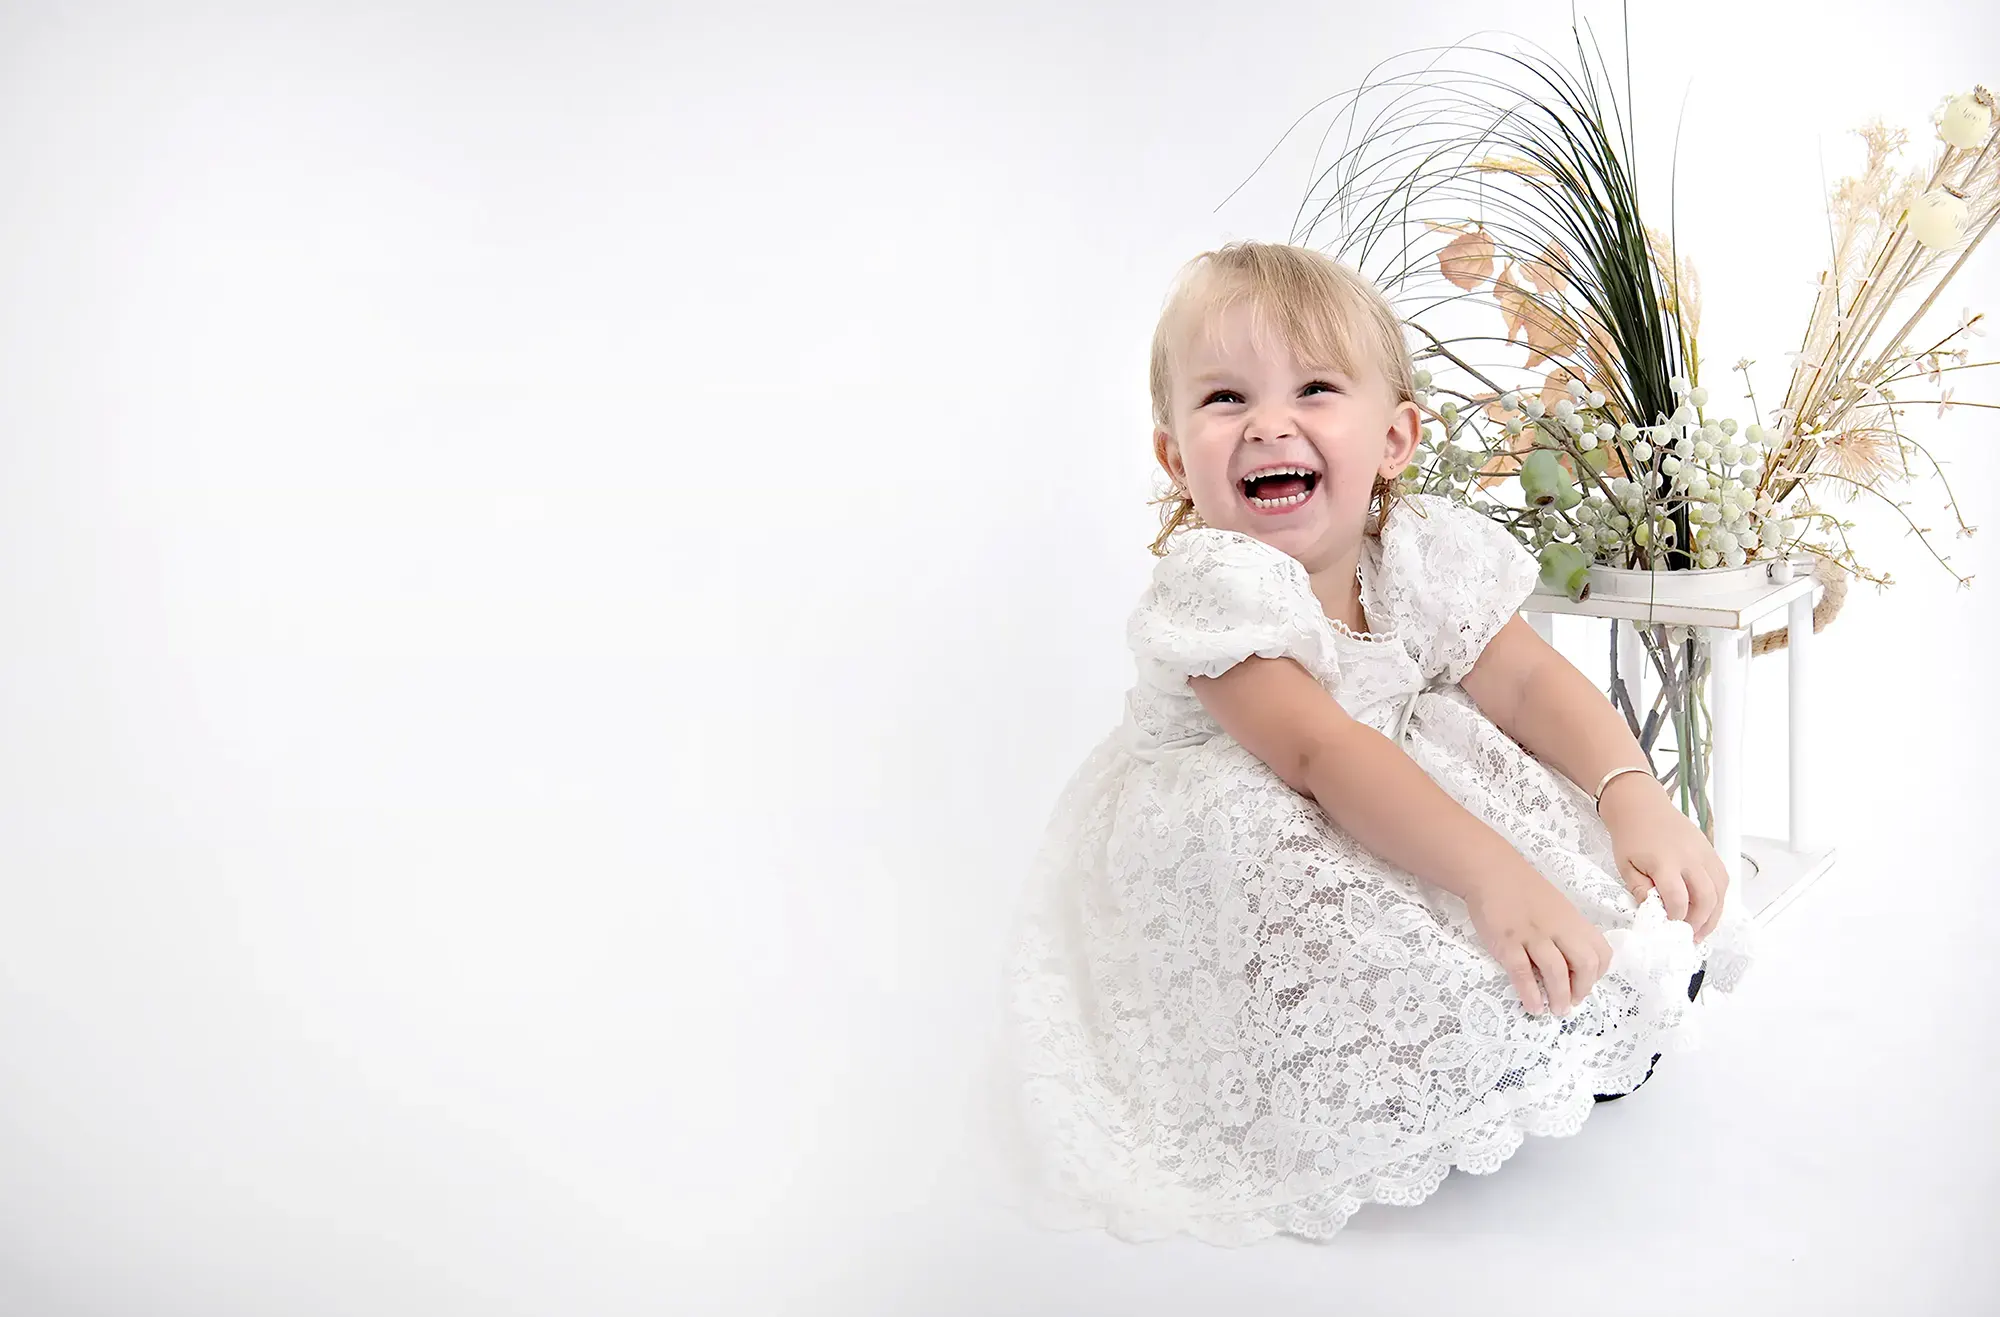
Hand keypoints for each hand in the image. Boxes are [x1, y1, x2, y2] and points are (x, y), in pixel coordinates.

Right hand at [1465, 862, 1613, 1016]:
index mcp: (1572, 920)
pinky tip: (1533, 1006)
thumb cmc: (1523, 891)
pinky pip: (1522, 972)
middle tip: (1572, 1003)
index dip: (1598, 974)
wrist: (1491, 872)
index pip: (1600, 952)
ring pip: (1556, 971)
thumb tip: (1570, 966)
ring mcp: (1532, 935)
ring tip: (1556, 1010)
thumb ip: (1565, 932)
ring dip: (1559, 997)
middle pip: (1585, 964)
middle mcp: (1557, 928)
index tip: (1585, 985)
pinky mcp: (1508, 942)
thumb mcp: (1555, 907)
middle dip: (1582, 989)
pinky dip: (1530, 994)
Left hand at [1598, 772, 1730, 941]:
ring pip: (1720, 890)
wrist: (1640, 805)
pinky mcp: (1710, 849)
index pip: (1678, 899)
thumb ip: (1640, 890)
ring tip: (1702, 928)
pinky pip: (1722, 877)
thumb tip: (1654, 912)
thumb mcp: (1625, 865)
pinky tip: (1709, 907)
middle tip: (1690, 936)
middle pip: (1706, 898)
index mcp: (1665, 862)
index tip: (1669, 927)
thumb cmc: (1630, 834)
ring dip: (1715, 913)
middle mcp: (1690, 858)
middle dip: (1700, 922)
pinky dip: (1719, 896)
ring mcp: (1703, 852)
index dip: (1676, 918)